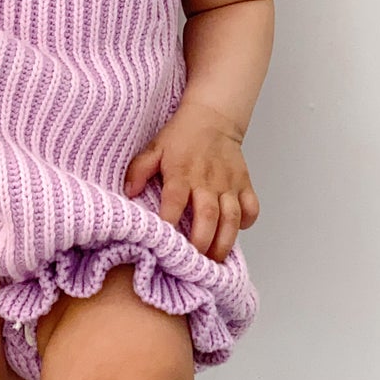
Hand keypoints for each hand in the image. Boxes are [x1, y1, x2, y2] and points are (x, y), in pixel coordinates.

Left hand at [123, 99, 259, 262]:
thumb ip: (139, 170)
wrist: (212, 116)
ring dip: (224, 242)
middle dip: (201, 243)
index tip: (162, 245)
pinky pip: (251, 207)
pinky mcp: (244, 183)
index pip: (174, 202)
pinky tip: (235, 232)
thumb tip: (128, 192)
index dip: (168, 225)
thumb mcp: (154, 148)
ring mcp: (228, 183)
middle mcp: (207, 180)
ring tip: (215, 261)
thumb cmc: (181, 136)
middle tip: (194, 263)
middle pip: (207, 216)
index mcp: (181, 173)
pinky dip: (246, 223)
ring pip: (231, 218)